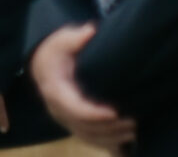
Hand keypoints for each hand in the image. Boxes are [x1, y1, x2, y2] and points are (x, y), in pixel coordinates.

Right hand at [30, 24, 136, 149]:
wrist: (42, 65)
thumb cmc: (56, 52)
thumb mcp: (61, 41)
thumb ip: (75, 38)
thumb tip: (90, 31)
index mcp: (55, 90)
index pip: (74, 107)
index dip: (94, 113)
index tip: (115, 112)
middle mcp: (58, 109)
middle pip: (84, 127)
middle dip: (109, 127)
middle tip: (133, 122)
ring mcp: (65, 119)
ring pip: (88, 137)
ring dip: (111, 138)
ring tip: (134, 133)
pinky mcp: (73, 124)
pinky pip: (89, 139)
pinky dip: (106, 144)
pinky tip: (124, 145)